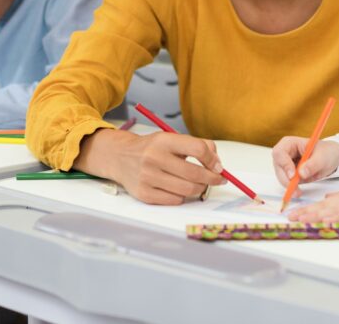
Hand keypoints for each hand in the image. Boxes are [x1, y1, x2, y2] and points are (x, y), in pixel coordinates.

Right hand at [74, 129, 226, 204]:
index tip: (218, 167)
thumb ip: (197, 145)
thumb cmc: (152, 148)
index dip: (213, 160)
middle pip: (195, 174)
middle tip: (217, 180)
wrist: (120, 157)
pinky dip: (182, 196)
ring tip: (198, 184)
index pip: (198, 149)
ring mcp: (147, 177)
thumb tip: (217, 164)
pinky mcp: (144, 194)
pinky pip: (175, 200)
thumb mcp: (171, 138)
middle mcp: (154, 158)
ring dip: (198, 189)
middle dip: (211, 179)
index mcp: (164, 140)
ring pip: (187, 190)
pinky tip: (178, 189)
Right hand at [272, 137, 338, 190]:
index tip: (292, 175)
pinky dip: (291, 188)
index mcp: (290, 143)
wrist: (331, 158)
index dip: (284, 164)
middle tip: (294, 189)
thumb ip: (313, 165)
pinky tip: (298, 191)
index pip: (280, 152)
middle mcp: (285, 153)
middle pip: (278, 166)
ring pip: (281, 176)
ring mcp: (286, 164)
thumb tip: (302, 174)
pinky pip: (286, 182)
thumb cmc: (326, 152)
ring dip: (288, 185)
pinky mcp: (289, 174)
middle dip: (285, 179)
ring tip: (298, 192)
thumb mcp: (323, 157)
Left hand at [287, 181, 338, 222]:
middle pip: (319, 208)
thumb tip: (326, 198)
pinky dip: (334, 217)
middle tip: (290, 217)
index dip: (304, 210)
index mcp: (338, 200)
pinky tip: (325, 220)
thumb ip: (338, 197)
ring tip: (301, 219)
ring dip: (314, 215)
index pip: (318, 205)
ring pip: (328, 211)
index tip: (292, 214)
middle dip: (304, 213)